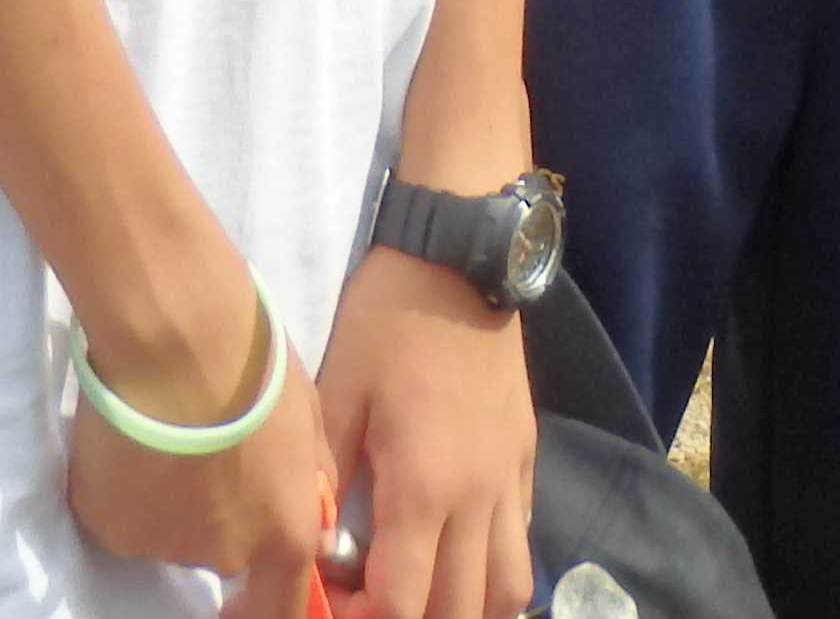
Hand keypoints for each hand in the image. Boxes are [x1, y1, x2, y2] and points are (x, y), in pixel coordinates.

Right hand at [61, 269, 332, 615]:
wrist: (177, 335)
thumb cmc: (258, 364)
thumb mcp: (311, 419)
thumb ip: (312, 482)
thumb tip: (317, 522)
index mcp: (282, 536)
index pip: (277, 610)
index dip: (263, 603)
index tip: (251, 591)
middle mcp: (223, 555)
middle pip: (221, 551)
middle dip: (219, 511)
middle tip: (210, 444)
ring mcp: (160, 544)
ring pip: (170, 528)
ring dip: (173, 493)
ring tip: (168, 428)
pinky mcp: (108, 524)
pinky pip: (124, 513)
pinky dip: (128, 484)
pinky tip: (132, 435)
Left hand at [312, 238, 532, 618]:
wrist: (459, 257)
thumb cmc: (387, 321)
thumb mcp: (337, 390)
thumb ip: (324, 475)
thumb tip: (313, 539)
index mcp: (424, 487)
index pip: (402, 602)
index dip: (362, 618)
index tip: (332, 599)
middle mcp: (477, 498)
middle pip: (460, 612)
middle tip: (371, 600)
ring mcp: (509, 480)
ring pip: (507, 589)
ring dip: (465, 610)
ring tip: (425, 594)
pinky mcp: (526, 458)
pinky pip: (522, 541)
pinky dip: (494, 568)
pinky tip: (459, 554)